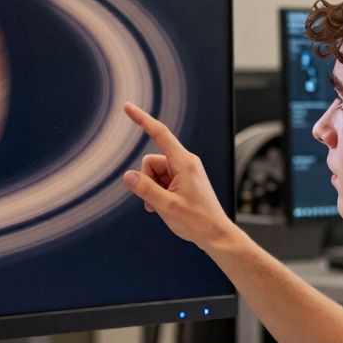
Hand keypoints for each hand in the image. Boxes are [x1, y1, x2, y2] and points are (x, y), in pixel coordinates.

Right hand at [121, 102, 234, 251]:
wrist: (216, 235)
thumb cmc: (197, 222)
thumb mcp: (166, 206)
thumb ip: (145, 189)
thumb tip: (127, 176)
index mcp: (184, 163)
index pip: (160, 134)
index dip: (142, 119)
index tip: (128, 107)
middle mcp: (185, 162)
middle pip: (151, 161)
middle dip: (146, 180)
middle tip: (154, 203)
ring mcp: (185, 171)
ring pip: (154, 172)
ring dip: (152, 189)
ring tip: (162, 208)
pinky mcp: (184, 180)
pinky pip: (162, 179)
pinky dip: (157, 192)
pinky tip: (163, 207)